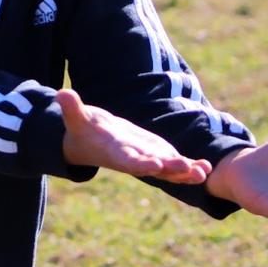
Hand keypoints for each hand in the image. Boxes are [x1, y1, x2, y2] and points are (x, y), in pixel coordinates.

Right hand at [55, 89, 211, 183]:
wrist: (91, 142)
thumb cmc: (82, 130)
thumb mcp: (77, 119)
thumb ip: (72, 108)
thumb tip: (61, 93)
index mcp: (115, 152)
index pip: (128, 160)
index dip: (141, 163)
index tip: (154, 166)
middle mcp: (133, 159)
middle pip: (153, 166)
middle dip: (171, 168)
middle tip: (188, 169)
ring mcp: (146, 158)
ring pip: (168, 169)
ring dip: (186, 171)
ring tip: (204, 172)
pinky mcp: (154, 155)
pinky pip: (173, 164)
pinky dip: (188, 167)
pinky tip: (206, 168)